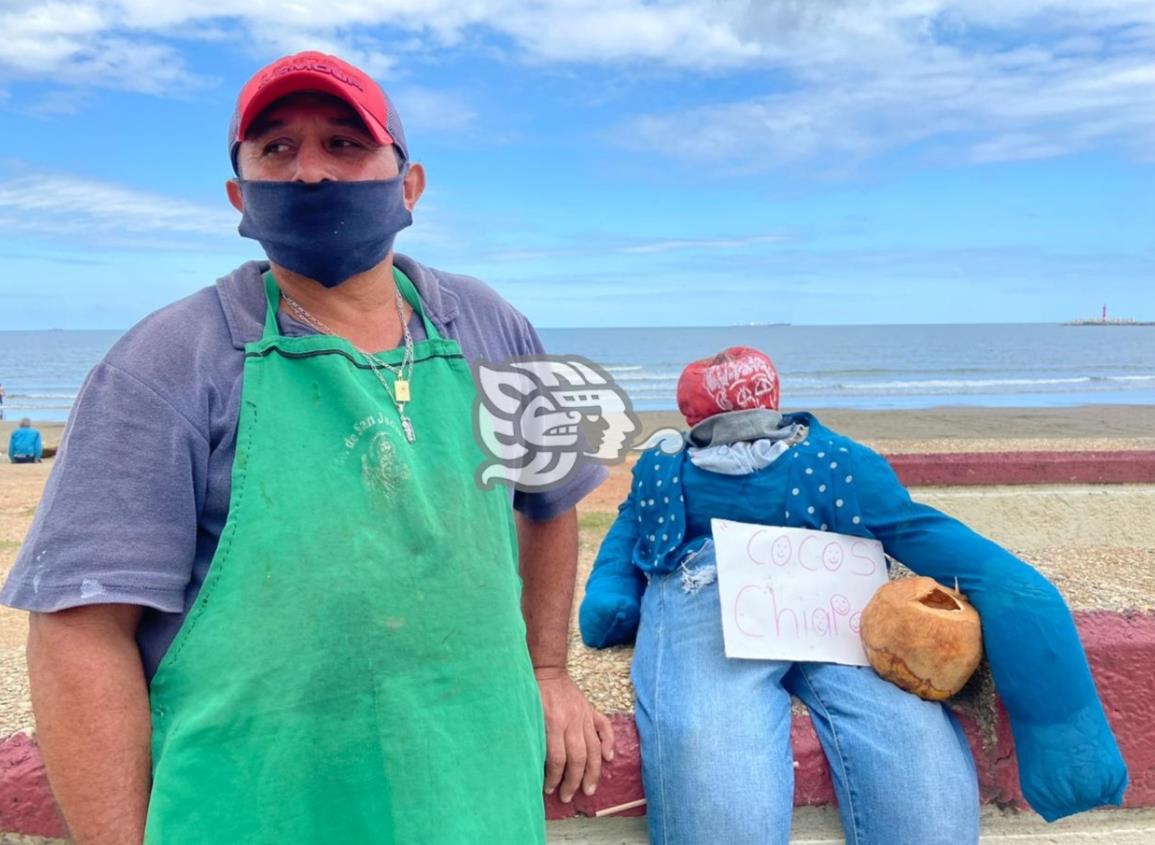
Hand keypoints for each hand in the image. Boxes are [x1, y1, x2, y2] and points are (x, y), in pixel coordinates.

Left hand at [535, 666, 614, 802]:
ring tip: (589, 789)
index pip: (556, 758)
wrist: (547, 670)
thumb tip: (534, 764)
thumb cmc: (533, 694)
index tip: (549, 790)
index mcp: (553, 722)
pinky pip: (605, 727)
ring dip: (592, 772)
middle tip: (568, 796)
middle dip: (573, 781)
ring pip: (593, 749)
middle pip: (577, 758)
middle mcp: (572, 721)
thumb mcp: (528, 715)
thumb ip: (534, 737)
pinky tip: (608, 758)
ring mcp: (584, 715)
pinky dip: (609, 742)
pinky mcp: (592, 710)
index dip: (553, 777)